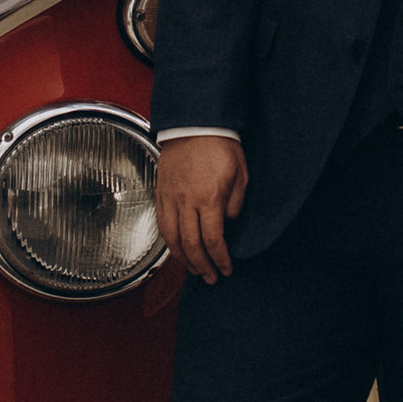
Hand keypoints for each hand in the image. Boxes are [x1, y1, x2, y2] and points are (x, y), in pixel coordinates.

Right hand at [158, 136, 246, 282]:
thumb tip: (228, 223)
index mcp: (208, 198)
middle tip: (211, 278)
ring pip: (172, 239)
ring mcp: (170, 198)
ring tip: (194, 270)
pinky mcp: (161, 194)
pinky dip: (169, 242)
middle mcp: (186, 202)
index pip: (212, 240)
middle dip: (202, 266)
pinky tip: (177, 250)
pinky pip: (162, 225)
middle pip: (191, 245)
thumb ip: (235, 202)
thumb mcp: (241, 173)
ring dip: (183, 259)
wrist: (194, 124)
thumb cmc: (220, 145)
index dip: (219, 259)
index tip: (226, 268)